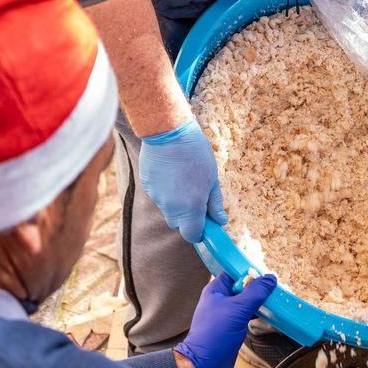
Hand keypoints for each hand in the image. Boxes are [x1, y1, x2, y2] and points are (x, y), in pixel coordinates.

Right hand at [140, 119, 225, 242]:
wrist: (169, 132)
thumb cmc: (196, 154)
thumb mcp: (212, 178)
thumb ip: (215, 203)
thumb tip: (220, 221)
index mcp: (191, 208)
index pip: (192, 235)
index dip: (199, 232)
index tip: (205, 225)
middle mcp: (171, 207)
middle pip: (178, 223)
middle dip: (188, 217)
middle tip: (197, 196)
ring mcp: (157, 198)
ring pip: (167, 209)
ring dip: (176, 202)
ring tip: (183, 178)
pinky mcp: (147, 187)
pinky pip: (158, 196)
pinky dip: (165, 190)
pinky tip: (171, 172)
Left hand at [175, 272, 277, 367]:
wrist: (205, 364)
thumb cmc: (216, 333)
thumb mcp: (238, 309)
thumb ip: (255, 293)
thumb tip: (270, 279)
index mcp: (216, 290)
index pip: (234, 272)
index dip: (249, 271)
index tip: (266, 272)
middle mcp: (220, 300)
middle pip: (241, 286)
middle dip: (256, 286)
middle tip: (273, 286)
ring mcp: (226, 314)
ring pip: (245, 301)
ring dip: (258, 300)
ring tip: (273, 298)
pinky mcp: (232, 326)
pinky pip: (246, 314)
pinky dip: (256, 312)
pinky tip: (267, 313)